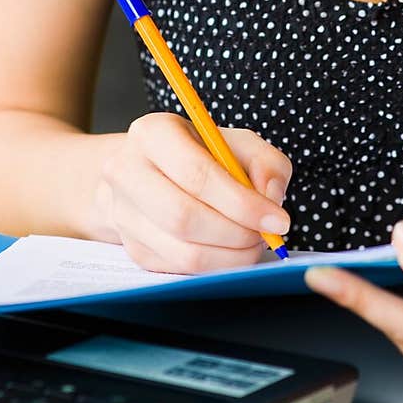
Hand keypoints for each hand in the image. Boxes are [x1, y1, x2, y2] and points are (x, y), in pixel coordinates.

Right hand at [92, 113, 291, 273]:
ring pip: (183, 252)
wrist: (152, 171)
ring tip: (252, 242)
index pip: (196, 174)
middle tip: (266, 234)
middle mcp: (127, 171)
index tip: (277, 218)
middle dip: (236, 233)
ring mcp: (124, 214)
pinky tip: (231, 250)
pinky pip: (180, 269)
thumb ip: (266, 163)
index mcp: (152, 133)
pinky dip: (216, 266)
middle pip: (183, 217)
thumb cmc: (200, 154)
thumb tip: (271, 197)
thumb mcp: (238, 143)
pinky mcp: (133, 248)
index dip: (242, 202)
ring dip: (230, 256)